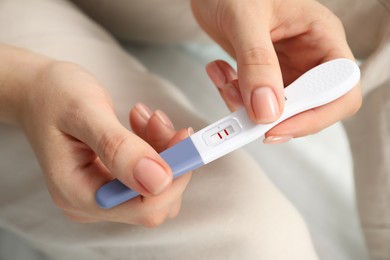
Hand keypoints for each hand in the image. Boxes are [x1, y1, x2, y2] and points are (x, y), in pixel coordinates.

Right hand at [20, 62, 191, 225]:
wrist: (39, 92)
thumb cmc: (53, 96)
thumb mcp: (85, 113)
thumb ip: (119, 148)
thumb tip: (158, 180)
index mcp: (78, 193)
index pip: (143, 208)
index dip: (172, 179)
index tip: (184, 141)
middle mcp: (92, 201)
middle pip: (155, 200)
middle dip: (169, 161)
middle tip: (163, 123)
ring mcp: (103, 192)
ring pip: (157, 185)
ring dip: (164, 150)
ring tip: (148, 118)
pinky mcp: (113, 179)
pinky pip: (149, 173)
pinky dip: (156, 147)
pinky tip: (143, 124)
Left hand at [191, 0, 361, 142]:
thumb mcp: (246, 18)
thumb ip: (257, 62)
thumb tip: (267, 109)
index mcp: (321, 36)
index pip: (341, 89)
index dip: (316, 115)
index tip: (277, 125)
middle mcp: (308, 56)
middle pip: (309, 107)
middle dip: (273, 115)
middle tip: (243, 113)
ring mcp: (284, 68)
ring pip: (276, 109)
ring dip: (245, 105)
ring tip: (225, 80)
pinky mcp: (262, 75)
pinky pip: (251, 101)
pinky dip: (232, 94)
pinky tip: (220, 71)